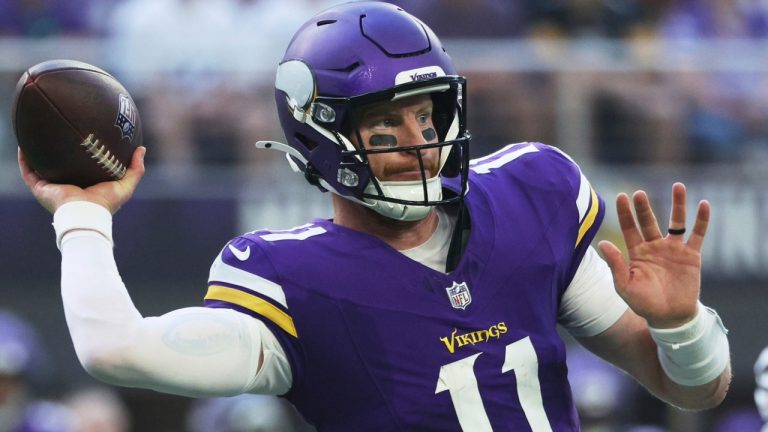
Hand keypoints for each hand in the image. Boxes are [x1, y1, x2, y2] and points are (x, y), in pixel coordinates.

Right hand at [18, 146, 145, 214]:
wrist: (87, 214)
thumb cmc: (106, 203)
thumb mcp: (125, 185)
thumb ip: (135, 169)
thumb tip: (141, 148)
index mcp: (84, 185)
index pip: (80, 168)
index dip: (79, 154)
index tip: (81, 137)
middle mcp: (66, 185)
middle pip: (59, 166)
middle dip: (56, 151)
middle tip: (57, 132)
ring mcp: (52, 187)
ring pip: (40, 167)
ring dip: (35, 153)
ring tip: (34, 135)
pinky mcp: (41, 189)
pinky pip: (28, 172)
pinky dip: (24, 160)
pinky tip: (22, 146)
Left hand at [598, 182, 708, 328]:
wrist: (670, 318)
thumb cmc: (644, 303)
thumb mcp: (625, 286)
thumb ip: (616, 264)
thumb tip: (603, 243)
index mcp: (636, 253)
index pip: (629, 228)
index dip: (625, 213)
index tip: (621, 196)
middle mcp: (654, 247)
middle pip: (649, 221)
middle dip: (644, 207)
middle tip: (639, 193)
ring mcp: (673, 249)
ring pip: (676, 222)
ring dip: (678, 204)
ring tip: (678, 186)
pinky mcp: (691, 256)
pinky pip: (697, 235)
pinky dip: (701, 220)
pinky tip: (704, 204)